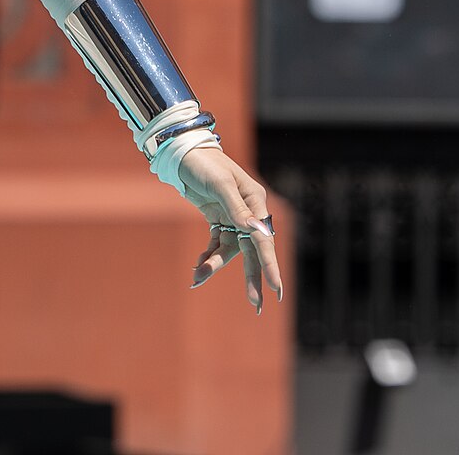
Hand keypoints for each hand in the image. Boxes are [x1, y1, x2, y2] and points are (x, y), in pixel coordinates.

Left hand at [179, 146, 283, 313]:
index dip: (269, 265)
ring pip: (229, 250)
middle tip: (257, 305)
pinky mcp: (217, 219)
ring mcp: (232, 217)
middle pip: (252, 251)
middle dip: (253, 278)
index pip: (263, 239)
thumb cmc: (204, 162)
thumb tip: (254, 229)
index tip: (275, 288)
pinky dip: (207, 256)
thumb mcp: (219, 182)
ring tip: (198, 278)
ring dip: (215, 265)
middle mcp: (248, 212)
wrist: (182, 152)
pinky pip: (215, 244)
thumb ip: (236, 207)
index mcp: (255, 202)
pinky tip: (197, 268)